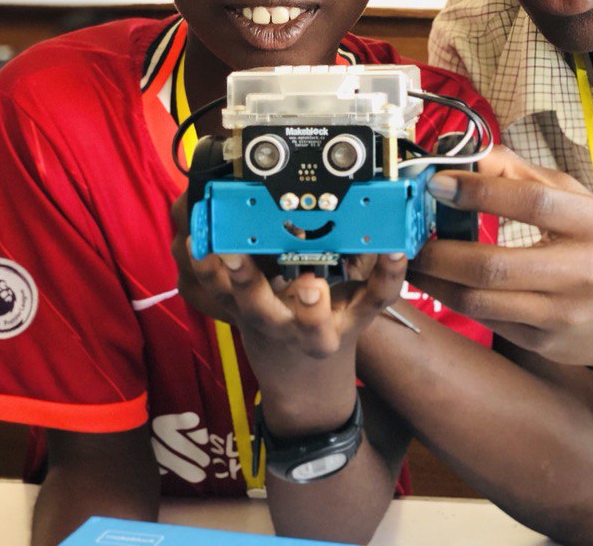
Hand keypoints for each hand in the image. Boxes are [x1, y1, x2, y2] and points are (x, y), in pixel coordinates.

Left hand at [169, 194, 406, 431]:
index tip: (396, 250)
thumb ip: (369, 270)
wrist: (297, 373)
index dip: (389, 275)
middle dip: (311, 308)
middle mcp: (311, 332)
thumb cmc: (330, 323)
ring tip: (231, 253)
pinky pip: (218, 295)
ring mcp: (272, 325)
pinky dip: (206, 271)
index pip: (377, 298)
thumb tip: (379, 219)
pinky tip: (196, 246)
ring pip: (257, 309)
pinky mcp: (239, 315)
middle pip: (311, 325)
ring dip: (243, 281)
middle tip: (309, 284)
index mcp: (348, 321)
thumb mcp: (357, 304)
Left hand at [409, 146, 592, 366]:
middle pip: (494, 264)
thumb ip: (526, 176)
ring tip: (413, 260)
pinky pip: (488, 321)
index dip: (479, 191)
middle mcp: (582, 271)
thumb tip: (474, 155)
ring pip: (482, 301)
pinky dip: (454, 301)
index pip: (531, 203)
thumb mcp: (581, 202)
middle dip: (441, 250)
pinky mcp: (545, 343)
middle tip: (411, 235)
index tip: (438, 183)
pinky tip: (437, 283)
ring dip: (436, 280)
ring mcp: (562, 313)